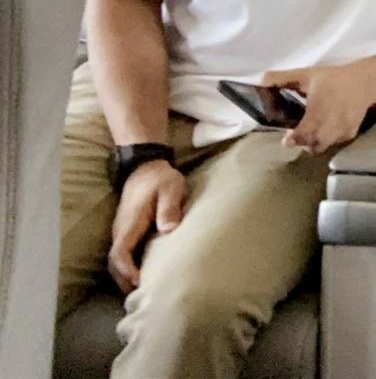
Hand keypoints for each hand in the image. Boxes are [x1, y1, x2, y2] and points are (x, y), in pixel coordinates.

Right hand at [107, 160, 183, 293]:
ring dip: (125, 278)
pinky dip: (128, 270)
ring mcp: (123, 232)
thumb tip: (169, 230)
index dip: (127, 269)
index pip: (120, 252)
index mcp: (131, 223)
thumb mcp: (171, 188)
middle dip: (124, 281)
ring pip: (117, 261)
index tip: (139, 282)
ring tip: (141, 294)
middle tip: (142, 298)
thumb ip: (169, 208)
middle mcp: (121, 231)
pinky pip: (123, 255)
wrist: (147, 168)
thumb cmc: (161, 179)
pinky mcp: (128, 232)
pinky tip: (142, 279)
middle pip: (115, 263)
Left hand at [262, 58, 375, 154]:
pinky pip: (334, 143)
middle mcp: (330, 124)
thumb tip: (259, 81)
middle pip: (313, 145)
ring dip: (314, 143)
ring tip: (310, 133)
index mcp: (317, 111)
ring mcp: (342, 130)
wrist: (365, 81)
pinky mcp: (350, 133)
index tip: (287, 138)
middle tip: (296, 134)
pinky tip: (324, 130)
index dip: (293, 139)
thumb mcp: (307, 74)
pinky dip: (327, 140)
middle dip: (303, 143)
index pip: (303, 134)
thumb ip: (281, 78)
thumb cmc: (334, 78)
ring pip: (323, 146)